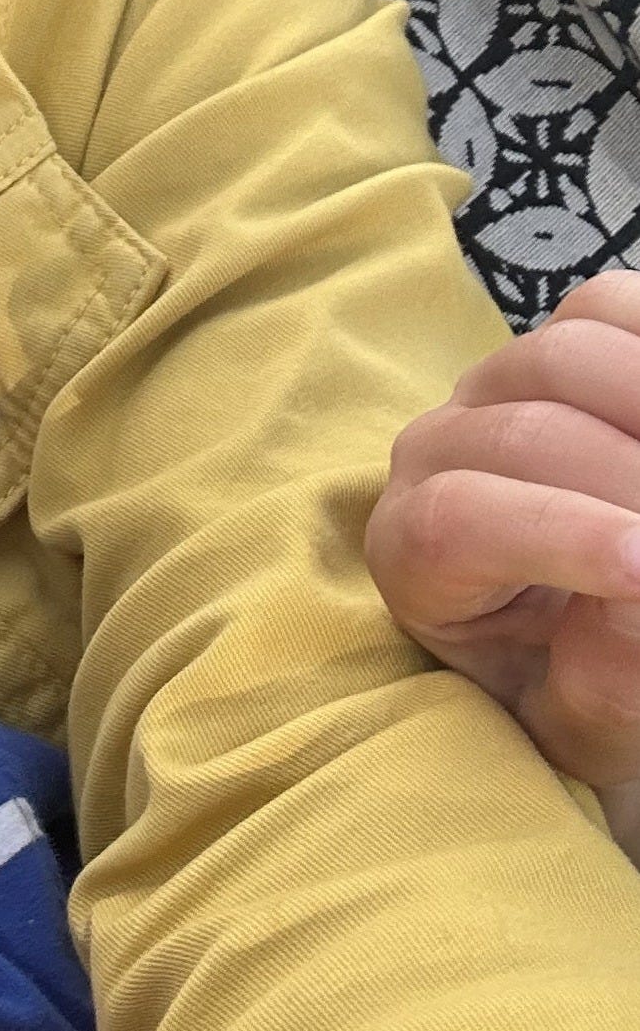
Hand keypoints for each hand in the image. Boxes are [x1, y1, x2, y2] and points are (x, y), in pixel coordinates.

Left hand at [368, 272, 639, 794]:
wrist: (590, 645)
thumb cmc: (580, 689)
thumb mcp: (586, 723)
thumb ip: (605, 676)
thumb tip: (637, 581)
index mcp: (412, 555)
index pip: (459, 524)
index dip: (560, 537)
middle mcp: (434, 453)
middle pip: (526, 432)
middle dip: (632, 479)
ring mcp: (491, 386)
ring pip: (567, 354)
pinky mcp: (557, 346)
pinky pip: (610, 306)